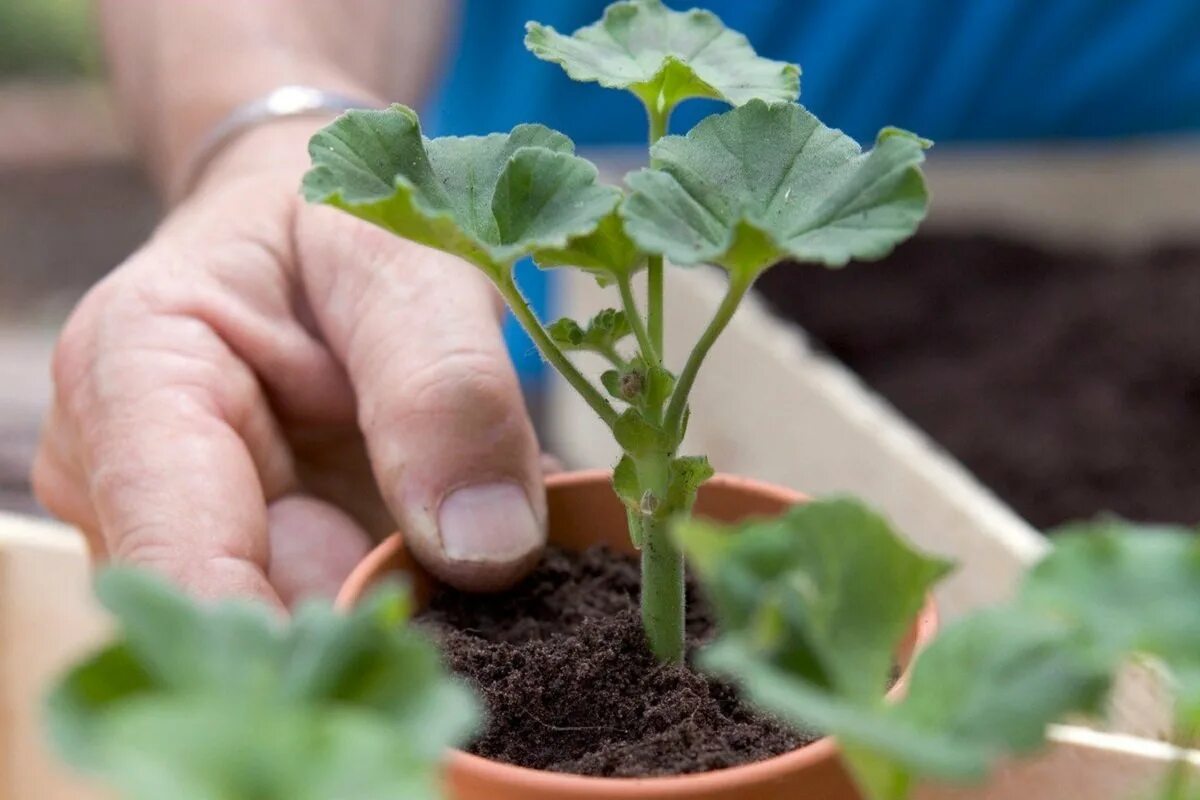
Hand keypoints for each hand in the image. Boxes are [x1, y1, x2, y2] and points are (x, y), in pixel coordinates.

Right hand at [33, 120, 547, 608]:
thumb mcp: (411, 265)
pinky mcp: (240, 559)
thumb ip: (445, 386)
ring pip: (282, 640)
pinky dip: (405, 610)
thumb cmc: (349, 220)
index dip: (290, 645)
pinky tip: (465, 582)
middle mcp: (125, 476)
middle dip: (364, 640)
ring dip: (394, 627)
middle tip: (481, 643)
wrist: (318, 227)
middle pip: (234, 624)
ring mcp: (178, 529)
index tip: (411, 675)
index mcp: (134, 376)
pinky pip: (321, 620)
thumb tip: (486, 551)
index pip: (181, 563)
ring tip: (487, 590)